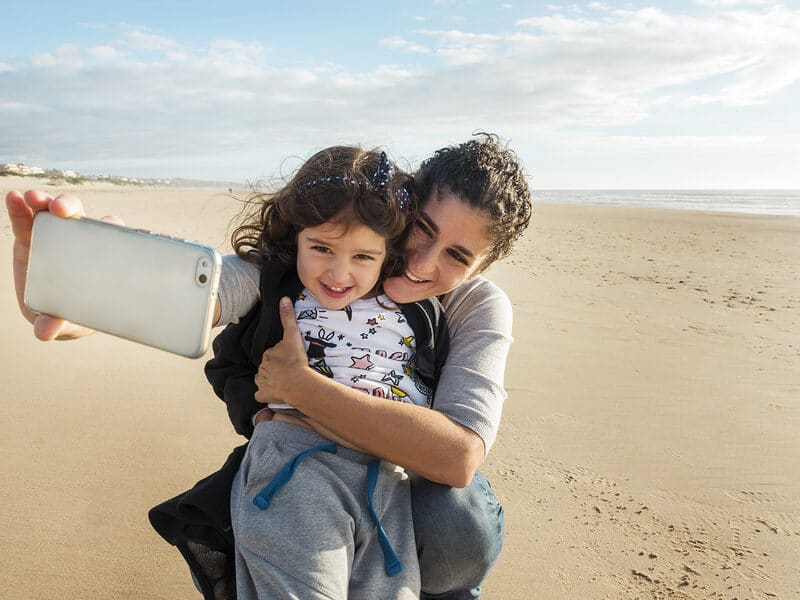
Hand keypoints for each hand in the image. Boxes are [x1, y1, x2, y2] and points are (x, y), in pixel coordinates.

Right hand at [6, 189, 123, 339]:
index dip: (111, 226)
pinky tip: (14, 198)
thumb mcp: (70, 323)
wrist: (53, 315)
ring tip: (32, 198)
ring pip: (51, 213)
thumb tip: (44, 332)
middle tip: (61, 208)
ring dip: (43, 202)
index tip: (108, 222)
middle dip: (72, 207)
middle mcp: (80, 241)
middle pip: (80, 217)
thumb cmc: (74, 317)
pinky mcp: (31, 238)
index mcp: (101, 257)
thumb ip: (59, 325)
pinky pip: (25, 219)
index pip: (112, 236)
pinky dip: (19, 208)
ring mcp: (55, 237)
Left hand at [254, 297, 312, 404]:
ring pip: (263, 379)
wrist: (298, 383)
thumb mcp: (293, 336)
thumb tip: (283, 299)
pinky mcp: (263, 395)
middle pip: (267, 366)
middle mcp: (261, 368)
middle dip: (275, 367)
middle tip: (288, 369)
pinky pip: (261, 395)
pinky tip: (274, 393)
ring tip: (283, 381)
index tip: (288, 358)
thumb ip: (288, 318)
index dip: (279, 355)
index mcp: (267, 354)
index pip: (271, 353)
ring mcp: (261, 382)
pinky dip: (265, 394)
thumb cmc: (296, 360)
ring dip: (270, 380)